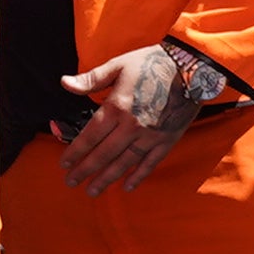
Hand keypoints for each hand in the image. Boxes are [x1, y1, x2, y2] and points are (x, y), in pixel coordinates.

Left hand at [57, 42, 219, 192]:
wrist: (190, 68)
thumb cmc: (151, 63)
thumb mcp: (118, 65)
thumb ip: (91, 79)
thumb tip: (64, 83)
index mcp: (117, 107)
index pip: (90, 136)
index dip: (75, 151)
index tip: (64, 163)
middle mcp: (131, 126)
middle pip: (103, 154)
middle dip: (85, 170)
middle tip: (71, 182)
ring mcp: (150, 136)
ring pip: (124, 163)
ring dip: (106, 178)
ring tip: (92, 191)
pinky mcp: (166, 140)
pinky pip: (150, 163)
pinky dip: (138, 176)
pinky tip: (127, 187)